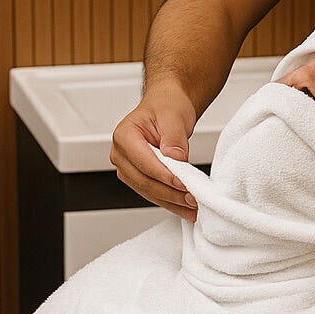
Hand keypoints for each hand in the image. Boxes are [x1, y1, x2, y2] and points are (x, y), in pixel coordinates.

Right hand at [110, 87, 198, 221]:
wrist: (167, 105)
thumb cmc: (167, 106)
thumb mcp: (174, 115)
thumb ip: (174, 137)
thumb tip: (175, 157)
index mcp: (124, 136)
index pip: (144, 162)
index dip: (165, 176)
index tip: (184, 184)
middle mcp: (121, 154)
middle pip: (145, 182)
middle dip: (170, 193)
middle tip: (193, 199)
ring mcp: (128, 168)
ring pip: (149, 192)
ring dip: (172, 202)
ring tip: (193, 208)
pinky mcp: (139, 177)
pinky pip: (153, 193)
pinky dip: (170, 201)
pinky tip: (185, 208)